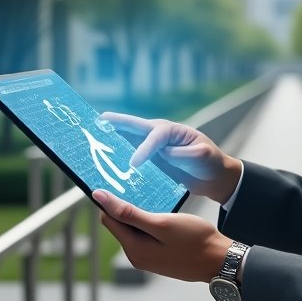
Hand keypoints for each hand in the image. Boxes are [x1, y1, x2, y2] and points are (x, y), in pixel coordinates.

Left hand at [92, 190, 231, 281]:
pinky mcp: (158, 257)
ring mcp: (147, 258)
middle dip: (125, 206)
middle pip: (119, 225)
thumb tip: (100, 198)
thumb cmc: (195, 240)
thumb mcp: (161, 223)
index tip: (121, 182)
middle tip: (140, 186)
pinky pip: (145, 236)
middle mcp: (136, 256)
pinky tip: (163, 214)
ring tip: (154, 199)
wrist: (219, 260)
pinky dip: (150, 223)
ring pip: (133, 229)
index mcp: (133, 248)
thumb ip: (128, 212)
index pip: (108, 219)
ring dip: (139, 214)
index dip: (110, 200)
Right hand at [100, 112, 242, 203]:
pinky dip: (116, 160)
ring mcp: (150, 148)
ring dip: (109, 142)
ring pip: (126, 142)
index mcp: (170, 130)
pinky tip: (102, 166)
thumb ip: (185, 154)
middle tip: (92, 123)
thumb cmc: (210, 162)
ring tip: (89, 142)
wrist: (212, 177)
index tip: (134, 163)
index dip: (143, 148)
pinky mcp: (147, 162)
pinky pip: (128, 159)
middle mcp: (156, 136)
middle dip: (112, 125)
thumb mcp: (203, 156)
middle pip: (131, 128)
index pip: (154, 135)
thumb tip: (165, 153)